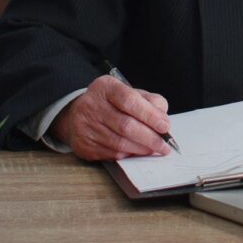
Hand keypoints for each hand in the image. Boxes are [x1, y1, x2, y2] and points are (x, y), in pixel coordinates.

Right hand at [49, 75, 171, 160]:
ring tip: (155, 149)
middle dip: (150, 137)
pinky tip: (138, 152)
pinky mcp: (84, 145)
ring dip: (141, 149)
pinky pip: (111, 154)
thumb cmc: (111, 103)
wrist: (77, 114)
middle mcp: (92, 105)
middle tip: (165, 145)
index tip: (165, 126)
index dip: (150, 115)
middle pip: (125, 125)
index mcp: (106, 87)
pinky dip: (129, 155)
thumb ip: (150, 102)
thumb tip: (163, 120)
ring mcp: (85, 126)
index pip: (130, 101)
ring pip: (119, 143)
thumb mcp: (130, 92)